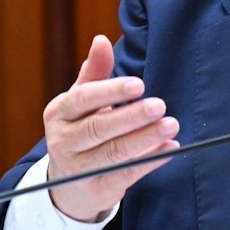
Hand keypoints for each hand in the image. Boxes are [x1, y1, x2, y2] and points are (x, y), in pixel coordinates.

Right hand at [43, 34, 179, 223]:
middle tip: (160, 105)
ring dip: (145, 139)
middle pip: (98, 128)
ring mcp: (77, 168)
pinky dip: (150, 161)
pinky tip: (170, 148)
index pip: (82, 99)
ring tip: (171, 125)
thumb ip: (94, 73)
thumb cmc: (80, 130)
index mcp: (59, 113)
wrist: (69, 183)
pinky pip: (126, 174)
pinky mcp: (96, 190)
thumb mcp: (81, 101)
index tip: (139, 84)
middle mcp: (62, 141)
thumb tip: (101, 39)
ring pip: (114, 153)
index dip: (110, 91)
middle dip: (131, 117)